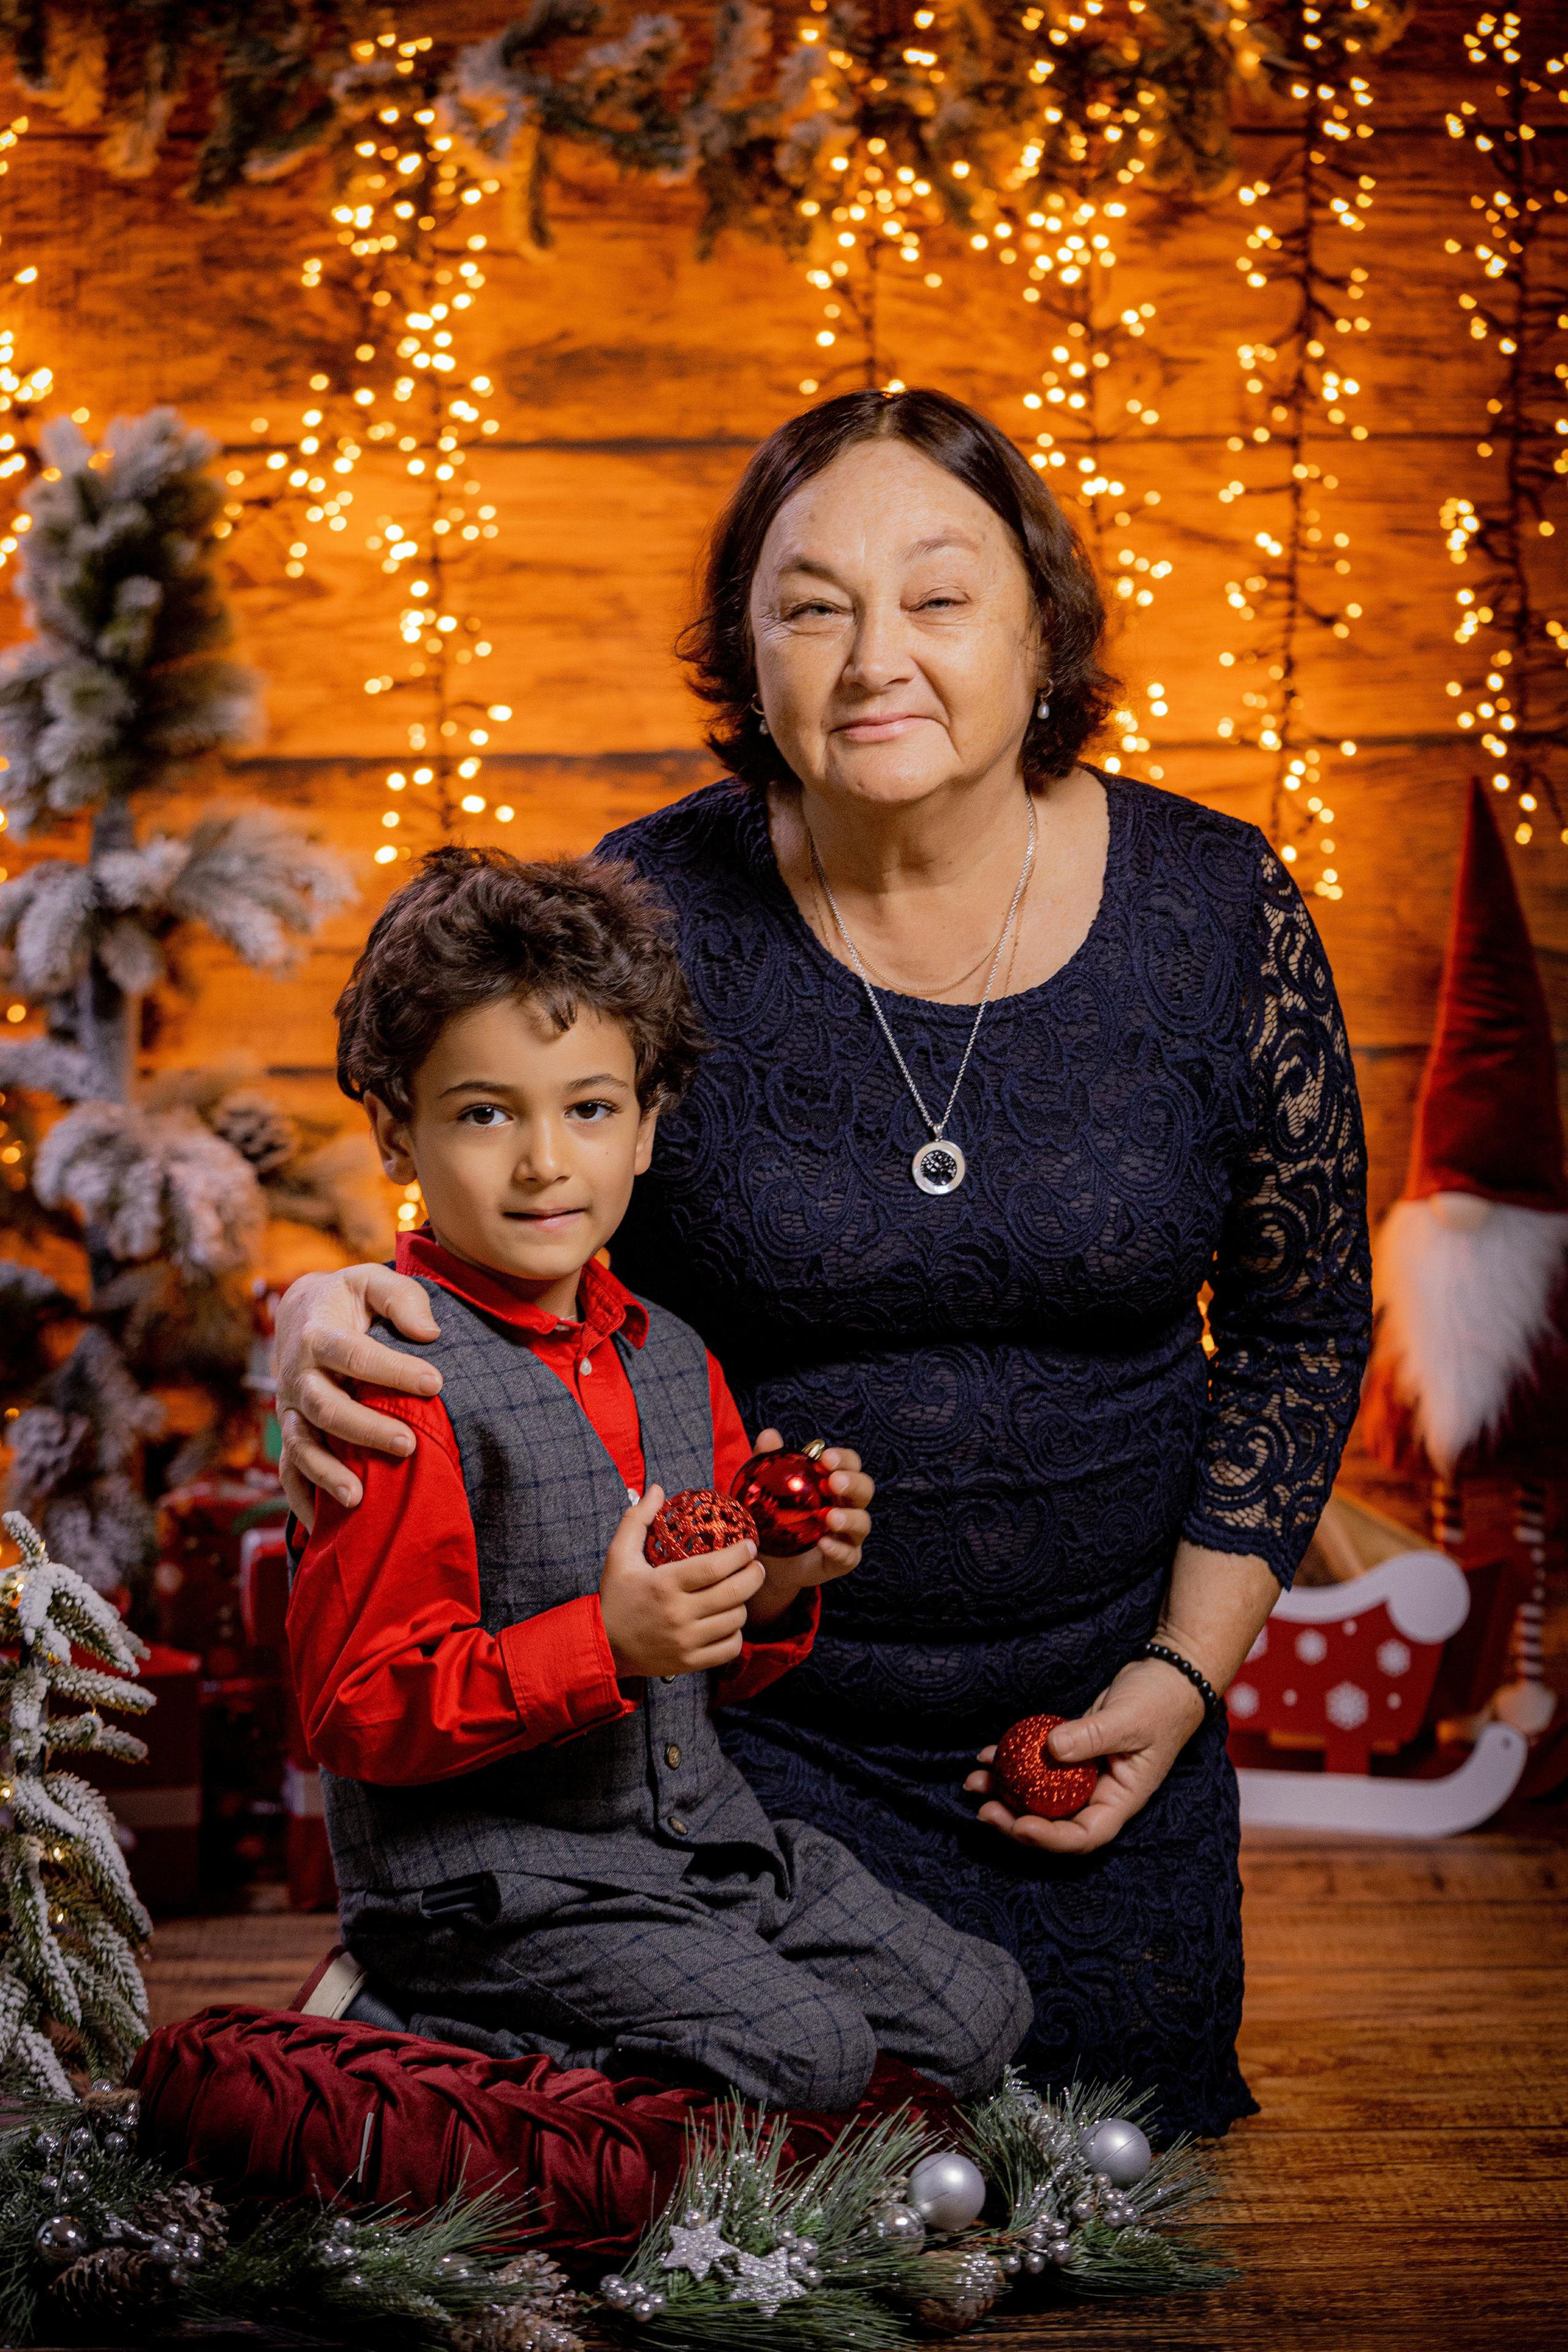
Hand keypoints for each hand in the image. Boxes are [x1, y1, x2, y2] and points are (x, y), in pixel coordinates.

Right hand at [275, 1265, 445, 1524]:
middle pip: (324, 1407)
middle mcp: (297, 1375)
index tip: (435, 1382)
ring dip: (327, 1473)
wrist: (301, 1312)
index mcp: (318, 1335)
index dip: (393, 1370)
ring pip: (300, 1445)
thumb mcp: (372, 1280)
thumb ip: (402, 1297)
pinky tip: (324, 1529)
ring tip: (359, 1498)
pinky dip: (303, 1500)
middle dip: (364, 1429)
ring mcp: (290, 1409)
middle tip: (409, 1445)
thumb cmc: (350, 1299)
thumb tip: (429, 1332)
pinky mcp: (292, 1432)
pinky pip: (289, 1472)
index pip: (353, 1354)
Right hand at [599, 1486, 765, 1678]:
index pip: (715, 1567)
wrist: (603, 1646)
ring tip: (737, 1593)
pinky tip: (728, 1621)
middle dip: (754, 1576)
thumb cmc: (615, 1597)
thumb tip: (658, 1489)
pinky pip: (730, 1649)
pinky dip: (736, 1634)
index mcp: (665, 1584)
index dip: (740, 1554)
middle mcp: (679, 1614)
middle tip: (756, 1566)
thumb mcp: (619, 1555)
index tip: (749, 1545)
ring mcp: (687, 1641)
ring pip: (736, 1620)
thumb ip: (637, 1519)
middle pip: (735, 1593)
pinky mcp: (691, 1663)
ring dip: (743, 1603)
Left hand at [743, 1430, 873, 1627]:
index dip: (844, 1459)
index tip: (826, 1458)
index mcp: (832, 1483)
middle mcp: (846, 1506)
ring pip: (863, 1522)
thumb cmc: (771, 1519)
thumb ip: (769, 1461)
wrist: (765, 1560)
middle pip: (864, 1489)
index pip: (850, 1464)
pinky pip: (849, 1555)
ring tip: (830, 1517)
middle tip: (833, 1482)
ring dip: (849, 1517)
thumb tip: (769, 1434)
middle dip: (852, 1482)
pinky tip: (824, 1544)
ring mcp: (847, 1534)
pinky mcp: (843, 1560)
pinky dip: (839, 1549)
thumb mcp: (764, 1488)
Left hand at [964, 1659, 1206, 1854]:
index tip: (1020, 1826)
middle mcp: (1099, 1795)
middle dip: (1016, 1822)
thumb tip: (1051, 1749)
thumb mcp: (1130, 1719)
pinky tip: (987, 1755)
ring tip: (973, 1782)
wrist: (1166, 1677)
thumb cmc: (1159, 1702)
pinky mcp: (1069, 1753)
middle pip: (1054, 1822)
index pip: (1084, 1835)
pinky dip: (1012, 1762)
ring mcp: (1082, 1776)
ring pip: (1039, 1795)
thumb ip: (1093, 1736)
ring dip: (1005, 1792)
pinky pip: (1036, 1765)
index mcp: (1120, 1800)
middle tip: (983, 1809)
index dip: (1050, 1838)